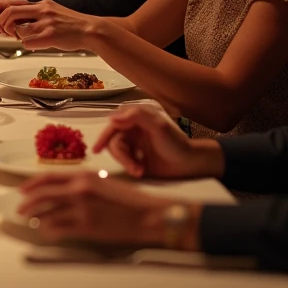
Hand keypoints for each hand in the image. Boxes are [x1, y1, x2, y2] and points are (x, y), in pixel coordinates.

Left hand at [0, 0, 95, 49]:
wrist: (92, 30)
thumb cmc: (70, 26)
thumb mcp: (52, 13)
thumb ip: (34, 16)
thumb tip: (12, 25)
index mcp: (42, 3)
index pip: (12, 3)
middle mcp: (42, 10)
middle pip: (9, 13)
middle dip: (2, 24)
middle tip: (5, 32)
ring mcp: (46, 23)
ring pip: (17, 29)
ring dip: (17, 36)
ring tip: (26, 38)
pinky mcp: (50, 36)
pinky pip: (27, 43)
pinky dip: (28, 45)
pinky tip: (38, 45)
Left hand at [17, 173, 174, 246]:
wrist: (148, 214)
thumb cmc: (131, 200)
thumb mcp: (104, 182)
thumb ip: (84, 184)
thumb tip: (66, 189)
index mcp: (84, 176)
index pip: (48, 177)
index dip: (32, 184)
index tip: (23, 189)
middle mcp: (79, 189)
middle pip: (43, 195)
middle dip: (28, 203)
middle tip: (20, 208)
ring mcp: (81, 209)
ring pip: (48, 214)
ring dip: (37, 219)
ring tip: (32, 222)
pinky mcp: (86, 227)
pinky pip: (59, 229)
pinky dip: (49, 231)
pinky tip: (47, 233)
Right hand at [91, 104, 221, 179]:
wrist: (190, 165)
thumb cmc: (176, 143)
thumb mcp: (158, 126)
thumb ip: (137, 116)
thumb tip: (112, 118)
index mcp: (137, 118)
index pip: (114, 124)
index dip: (104, 135)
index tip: (97, 149)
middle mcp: (133, 129)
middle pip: (114, 141)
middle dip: (121, 156)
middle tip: (133, 167)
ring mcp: (134, 144)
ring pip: (118, 152)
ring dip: (126, 162)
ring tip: (139, 171)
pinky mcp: (136, 158)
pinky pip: (124, 161)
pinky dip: (130, 167)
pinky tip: (141, 171)